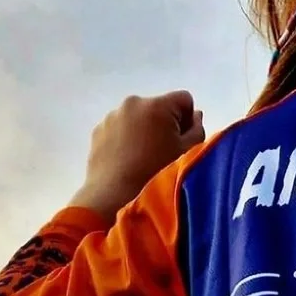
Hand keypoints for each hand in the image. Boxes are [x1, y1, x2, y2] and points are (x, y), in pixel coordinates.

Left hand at [69, 91, 204, 221]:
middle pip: (159, 107)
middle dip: (165, 124)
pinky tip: (128, 160)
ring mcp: (112, 116)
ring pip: (139, 118)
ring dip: (145, 131)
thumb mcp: (189, 153)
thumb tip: (194, 116)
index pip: (184, 99)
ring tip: (143, 158)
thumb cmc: (158, 173)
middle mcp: (133, 103)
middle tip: (163, 152)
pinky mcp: (98, 130)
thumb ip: (197, 130)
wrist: (115, 195)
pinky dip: (127, 138)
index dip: (188, 120)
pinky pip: (121, 128)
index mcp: (157, 105)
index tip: (182, 141)